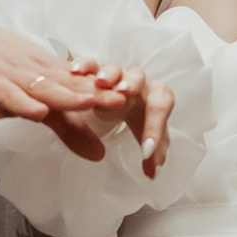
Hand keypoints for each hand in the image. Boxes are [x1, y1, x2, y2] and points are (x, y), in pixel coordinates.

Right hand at [0, 20, 126, 162]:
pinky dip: (21, 102)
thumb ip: (68, 129)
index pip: (84, 86)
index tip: (136, 98)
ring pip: (44, 87)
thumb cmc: (4, 72)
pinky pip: (7, 96)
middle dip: (96, 92)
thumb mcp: (39, 100)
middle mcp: (37, 74)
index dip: (108, 93)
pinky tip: (36, 111)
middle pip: (70, 85)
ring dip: (65, 95)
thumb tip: (101, 156)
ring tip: (89, 103)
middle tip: (124, 99)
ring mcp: (13, 78)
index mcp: (52, 76)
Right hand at [75, 62, 176, 178]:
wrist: (120, 96)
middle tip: (125, 94)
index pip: (161, 108)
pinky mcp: (95, 70)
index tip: (146, 152)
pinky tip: (76, 71)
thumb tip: (153, 173)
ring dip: (108, 74)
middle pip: (139, 78)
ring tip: (101, 82)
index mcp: (155, 96)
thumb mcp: (144, 132)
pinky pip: (90, 64)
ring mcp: (115, 74)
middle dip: (132, 85)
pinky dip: (84, 65)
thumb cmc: (136, 114)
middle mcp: (137, 82)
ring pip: (114, 69)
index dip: (155, 128)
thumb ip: (152, 152)